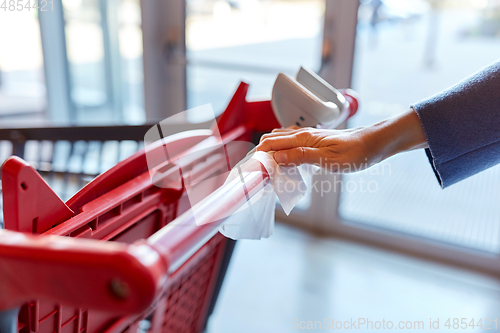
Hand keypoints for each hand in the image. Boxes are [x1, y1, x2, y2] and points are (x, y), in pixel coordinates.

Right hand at [256, 109, 427, 172]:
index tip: (250, 171)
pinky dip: (281, 151)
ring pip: (279, 140)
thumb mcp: (329, 160)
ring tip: (266, 171)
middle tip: (256, 174)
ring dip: (269, 153)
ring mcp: (307, 136)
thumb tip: (276, 158)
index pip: (270, 144)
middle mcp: (302, 134)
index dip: (257, 156)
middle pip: (270, 140)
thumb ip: (301, 156)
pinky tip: (284, 164)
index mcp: (303, 138)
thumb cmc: (356, 152)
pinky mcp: (313, 140)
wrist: (374, 143)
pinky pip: (290, 143)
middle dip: (259, 154)